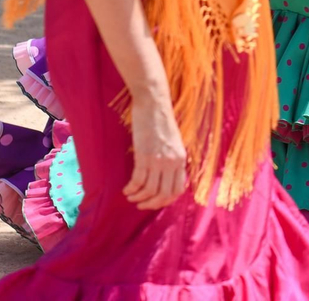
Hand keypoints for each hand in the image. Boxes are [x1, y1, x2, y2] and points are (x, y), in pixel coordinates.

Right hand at [124, 92, 188, 209]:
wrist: (153, 102)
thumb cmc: (161, 120)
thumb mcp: (174, 141)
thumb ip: (172, 158)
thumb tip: (166, 176)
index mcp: (181, 159)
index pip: (178, 190)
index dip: (166, 200)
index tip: (156, 202)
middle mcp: (172, 162)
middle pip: (164, 194)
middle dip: (152, 204)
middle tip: (141, 205)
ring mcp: (158, 160)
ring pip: (150, 191)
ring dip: (139, 198)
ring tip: (131, 197)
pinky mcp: (144, 155)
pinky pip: (138, 181)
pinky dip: (131, 189)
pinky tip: (127, 189)